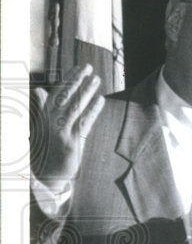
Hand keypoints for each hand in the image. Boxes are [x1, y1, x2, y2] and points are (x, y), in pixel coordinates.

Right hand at [31, 63, 104, 186]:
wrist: (44, 177)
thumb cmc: (43, 150)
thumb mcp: (39, 128)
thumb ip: (42, 109)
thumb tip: (38, 90)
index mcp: (42, 116)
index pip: (57, 93)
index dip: (68, 80)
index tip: (78, 68)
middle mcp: (49, 121)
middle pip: (64, 96)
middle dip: (76, 80)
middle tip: (88, 67)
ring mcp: (60, 131)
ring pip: (75, 106)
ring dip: (86, 91)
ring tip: (96, 79)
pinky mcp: (71, 143)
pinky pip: (84, 123)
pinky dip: (93, 110)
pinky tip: (101, 100)